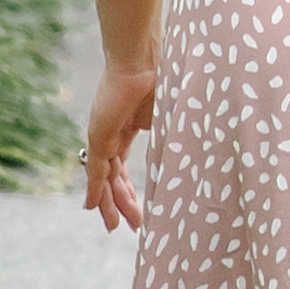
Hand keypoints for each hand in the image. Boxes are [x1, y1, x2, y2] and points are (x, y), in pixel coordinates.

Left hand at [83, 54, 156, 230]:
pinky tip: (92, 208)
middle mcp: (116, 135)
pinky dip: (94, 191)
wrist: (142, 61)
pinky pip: (96, 172)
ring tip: (116, 227)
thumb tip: (196, 155)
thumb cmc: (161, 79)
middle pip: (116, 179)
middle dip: (124, 203)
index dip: (131, 190)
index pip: (126, 167)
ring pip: (106, 180)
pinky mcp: (100, 138)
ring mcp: (106, 137)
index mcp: (132, 127)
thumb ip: (171, 137)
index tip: (139, 210)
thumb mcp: (169, 116)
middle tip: (132, 226)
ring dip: (111, 205)